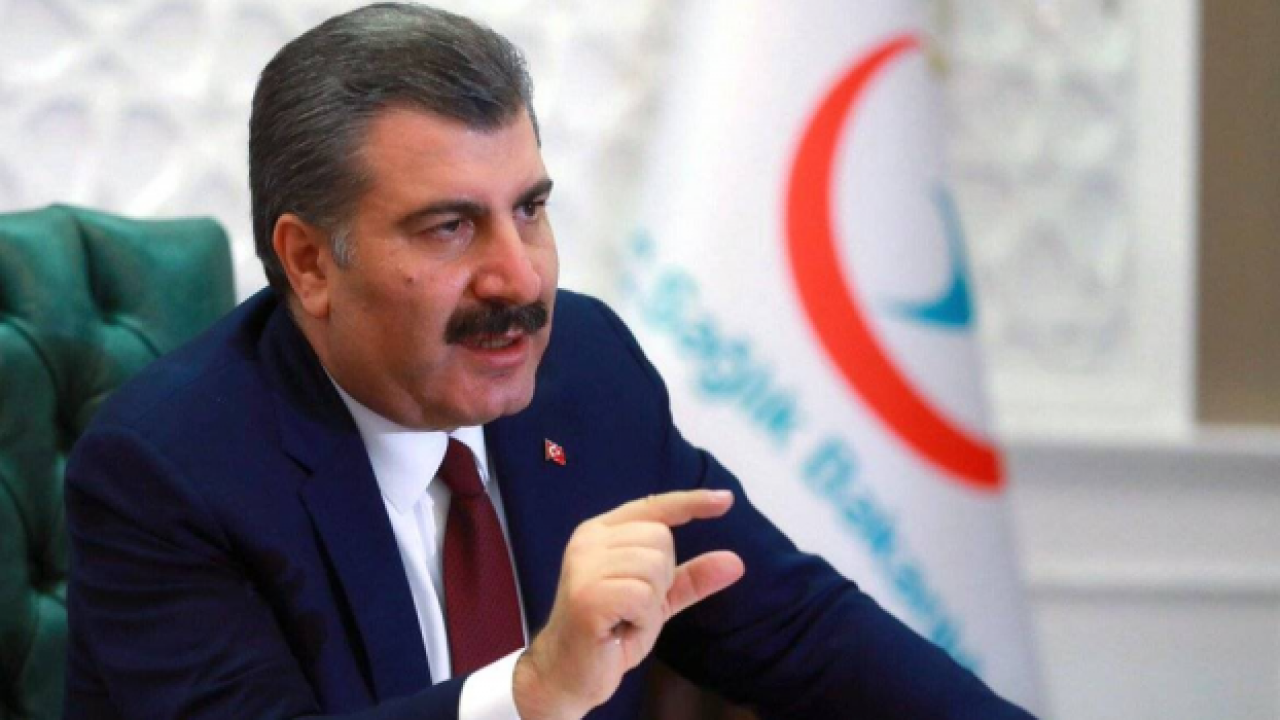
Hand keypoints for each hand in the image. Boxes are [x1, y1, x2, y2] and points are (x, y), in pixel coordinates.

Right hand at [512, 489, 744, 719]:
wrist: (567, 673)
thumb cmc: (610, 632)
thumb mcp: (657, 600)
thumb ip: (691, 578)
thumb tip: (736, 561)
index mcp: (601, 532)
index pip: (653, 505)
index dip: (691, 502)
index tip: (726, 500)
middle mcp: (589, 540)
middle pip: (661, 537)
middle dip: (662, 579)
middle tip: (633, 606)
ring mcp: (584, 565)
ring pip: (655, 566)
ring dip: (651, 603)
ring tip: (625, 618)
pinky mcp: (587, 595)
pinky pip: (643, 595)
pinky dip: (643, 618)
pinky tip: (620, 628)